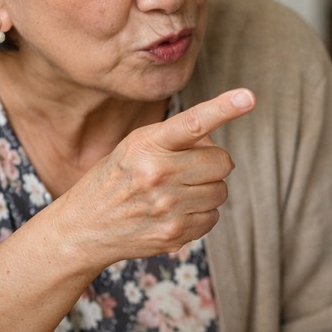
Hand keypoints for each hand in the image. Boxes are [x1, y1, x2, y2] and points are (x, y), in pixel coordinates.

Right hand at [53, 88, 255, 266]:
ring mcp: (167, 207)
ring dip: (207, 190)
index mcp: (146, 144)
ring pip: (221, 191)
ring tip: (176, 192)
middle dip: (212, 164)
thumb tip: (215, 145)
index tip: (248, 97)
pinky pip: (212, 217)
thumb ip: (176, 140)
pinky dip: (200, 214)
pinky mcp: (174, 234)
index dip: (224, 108)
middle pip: (222, 162)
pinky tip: (174, 213)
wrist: (84, 228)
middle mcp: (157, 174)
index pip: (192, 123)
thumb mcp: (135, 147)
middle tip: (188, 169)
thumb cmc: (117, 179)